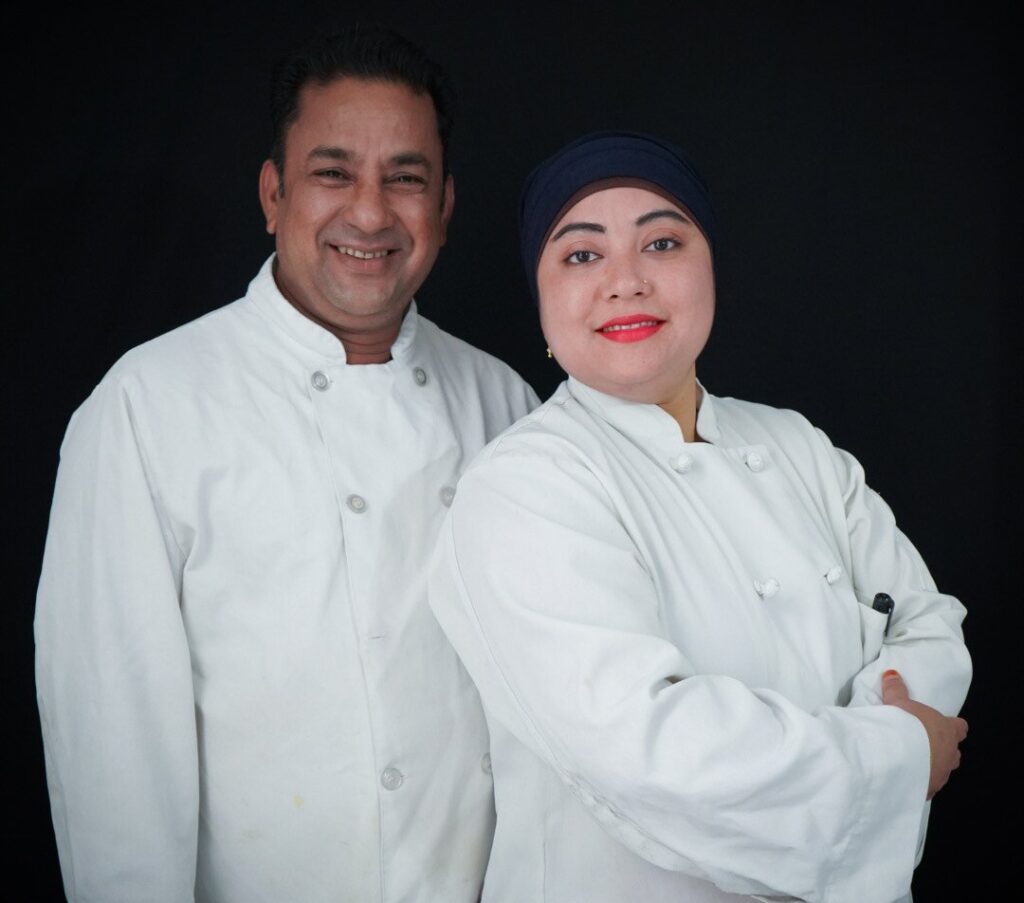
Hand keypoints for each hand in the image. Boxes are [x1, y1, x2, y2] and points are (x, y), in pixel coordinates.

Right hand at [881, 669, 967, 799]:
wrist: (897, 757)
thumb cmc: (905, 728)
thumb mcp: (898, 704)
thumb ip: (896, 690)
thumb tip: (892, 674)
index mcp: (947, 731)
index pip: (960, 728)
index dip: (953, 726)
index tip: (944, 725)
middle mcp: (949, 754)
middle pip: (954, 752)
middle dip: (943, 749)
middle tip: (924, 744)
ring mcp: (941, 775)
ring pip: (943, 770)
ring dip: (932, 766)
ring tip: (913, 763)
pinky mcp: (928, 791)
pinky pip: (927, 786)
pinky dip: (919, 782)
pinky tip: (905, 778)